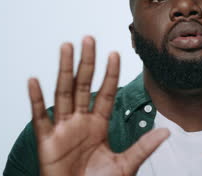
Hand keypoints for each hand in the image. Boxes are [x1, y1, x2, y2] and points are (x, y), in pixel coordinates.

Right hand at [28, 36, 168, 175]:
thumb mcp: (125, 165)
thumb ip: (143, 147)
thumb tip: (167, 132)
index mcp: (98, 125)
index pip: (106, 93)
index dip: (110, 74)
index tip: (115, 53)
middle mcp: (80, 121)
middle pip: (83, 85)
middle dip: (87, 62)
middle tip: (89, 38)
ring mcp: (63, 129)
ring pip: (63, 92)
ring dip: (64, 69)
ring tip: (67, 47)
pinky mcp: (47, 141)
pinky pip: (40, 117)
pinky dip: (36, 100)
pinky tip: (34, 80)